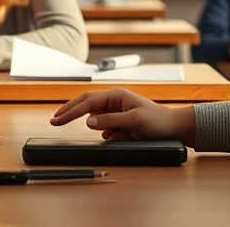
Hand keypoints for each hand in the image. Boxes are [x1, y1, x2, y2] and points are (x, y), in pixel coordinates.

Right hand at [49, 88, 194, 146]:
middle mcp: (115, 100)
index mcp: (116, 95)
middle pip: (86, 103)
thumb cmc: (158, 121)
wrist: (175, 128)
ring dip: (86, 120)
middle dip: (69, 111)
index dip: (70, 111)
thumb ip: (110, 120)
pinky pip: (105, 125)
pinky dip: (102, 130)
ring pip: (95, 114)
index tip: (57, 119)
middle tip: (54, 120)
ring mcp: (117, 110)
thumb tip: (88, 121)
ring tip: (77, 123)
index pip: (87, 102)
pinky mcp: (121, 121)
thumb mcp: (134, 121)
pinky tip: (106, 135)